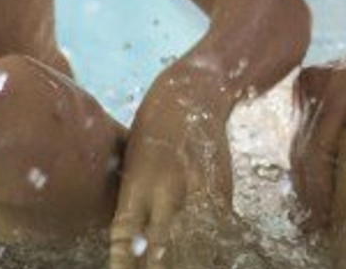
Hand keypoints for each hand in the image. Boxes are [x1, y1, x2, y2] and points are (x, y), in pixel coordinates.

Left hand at [107, 77, 232, 266]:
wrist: (193, 94)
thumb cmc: (152, 130)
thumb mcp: (132, 164)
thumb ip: (132, 202)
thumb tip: (127, 242)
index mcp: (137, 183)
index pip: (126, 235)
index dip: (124, 261)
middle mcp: (167, 189)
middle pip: (161, 246)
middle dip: (156, 268)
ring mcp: (197, 190)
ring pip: (192, 242)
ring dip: (187, 262)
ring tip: (185, 267)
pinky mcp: (222, 189)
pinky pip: (217, 229)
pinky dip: (211, 248)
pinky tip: (207, 259)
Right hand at [288, 27, 345, 231]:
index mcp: (340, 84)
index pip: (316, 144)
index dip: (317, 186)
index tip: (324, 218)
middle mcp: (317, 80)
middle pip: (302, 147)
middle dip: (308, 189)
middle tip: (316, 227)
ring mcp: (310, 83)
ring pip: (298, 142)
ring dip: (305, 179)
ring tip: (316, 216)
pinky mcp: (311, 90)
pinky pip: (303, 133)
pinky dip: (310, 162)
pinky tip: (318, 188)